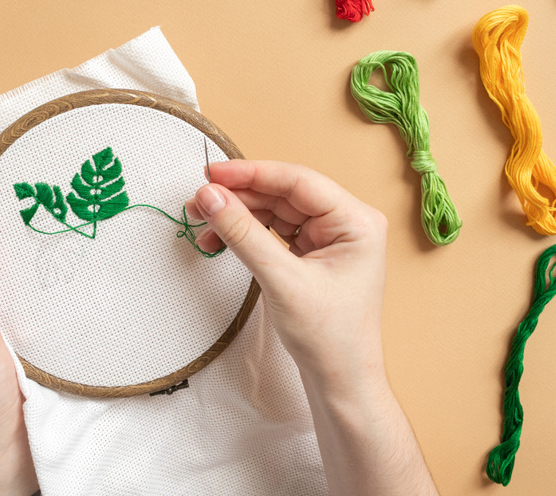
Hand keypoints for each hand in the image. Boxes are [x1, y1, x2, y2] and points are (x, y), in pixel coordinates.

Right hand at [188, 161, 437, 494]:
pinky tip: (220, 239)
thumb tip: (210, 196)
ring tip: (202, 222)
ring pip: (275, 210)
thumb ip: (244, 233)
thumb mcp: (282, 280)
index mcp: (356, 221)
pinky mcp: (312, 253)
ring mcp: (329, 238)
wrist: (339, 381)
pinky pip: (274, 230)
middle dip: (239, 197)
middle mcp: (346, 223)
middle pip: (283, 194)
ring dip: (238, 215)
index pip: (298, 182)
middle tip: (199, 201)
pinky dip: (246, 233)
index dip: (252, 174)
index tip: (213, 174)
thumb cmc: (328, 337)